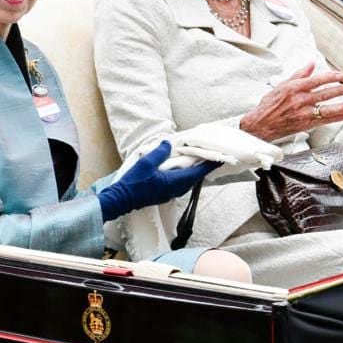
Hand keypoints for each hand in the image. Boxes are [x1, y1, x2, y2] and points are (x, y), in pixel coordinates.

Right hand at [97, 141, 219, 221]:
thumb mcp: (146, 163)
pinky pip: (179, 184)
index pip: (197, 173)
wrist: (122, 199)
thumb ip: (160, 152)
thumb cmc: (134, 182)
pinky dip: (184, 176)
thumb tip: (169, 143)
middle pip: (194, 178)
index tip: (220, 159)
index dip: (209, 166)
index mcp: (174, 182)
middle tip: (210, 158)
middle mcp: (175, 190)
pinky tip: (181, 170)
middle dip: (203, 168)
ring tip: (198, 162)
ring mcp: (169, 194)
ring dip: (194, 173)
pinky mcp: (163, 194)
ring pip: (187, 182)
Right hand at [239, 63, 342, 141]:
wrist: (260, 124)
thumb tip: (311, 64)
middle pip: (324, 94)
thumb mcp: (281, 86)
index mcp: (293, 88)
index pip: (316, 80)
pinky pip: (324, 121)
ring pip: (327, 109)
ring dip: (342, 106)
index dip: (331, 77)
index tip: (341, 75)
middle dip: (340, 90)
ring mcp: (302, 113)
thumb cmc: (269, 104)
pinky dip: (336, 118)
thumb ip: (298, 75)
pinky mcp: (304, 125)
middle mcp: (299, 100)